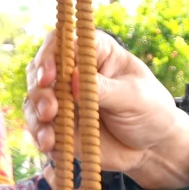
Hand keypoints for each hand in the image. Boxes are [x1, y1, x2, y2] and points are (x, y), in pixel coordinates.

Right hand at [25, 27, 188, 189]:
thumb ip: (105, 88)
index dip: (50, 56)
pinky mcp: (60, 123)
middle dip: (40, 91)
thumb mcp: (134, 96)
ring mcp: (64, 98)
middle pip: (40, 70)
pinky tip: (51, 146)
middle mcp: (73, 72)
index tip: (50, 77)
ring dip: (36, 117)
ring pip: (34, 99)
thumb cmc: (151, 111)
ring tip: (49, 137)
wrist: (153, 147)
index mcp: (95, 52)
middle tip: (50, 112)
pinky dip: (41, 136)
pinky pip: (40, 127)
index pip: (63, 42)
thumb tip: (73, 78)